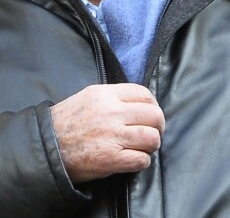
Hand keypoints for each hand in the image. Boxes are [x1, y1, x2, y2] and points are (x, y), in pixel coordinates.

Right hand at [50, 83, 165, 182]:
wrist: (44, 148)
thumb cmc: (67, 122)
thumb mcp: (90, 96)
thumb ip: (115, 96)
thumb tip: (140, 102)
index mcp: (107, 95)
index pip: (145, 94)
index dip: (153, 105)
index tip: (152, 114)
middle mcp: (112, 113)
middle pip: (154, 115)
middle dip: (158, 125)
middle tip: (154, 132)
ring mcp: (112, 136)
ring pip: (151, 137)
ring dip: (152, 144)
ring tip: (145, 147)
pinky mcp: (110, 159)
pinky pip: (141, 159)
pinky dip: (143, 161)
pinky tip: (136, 160)